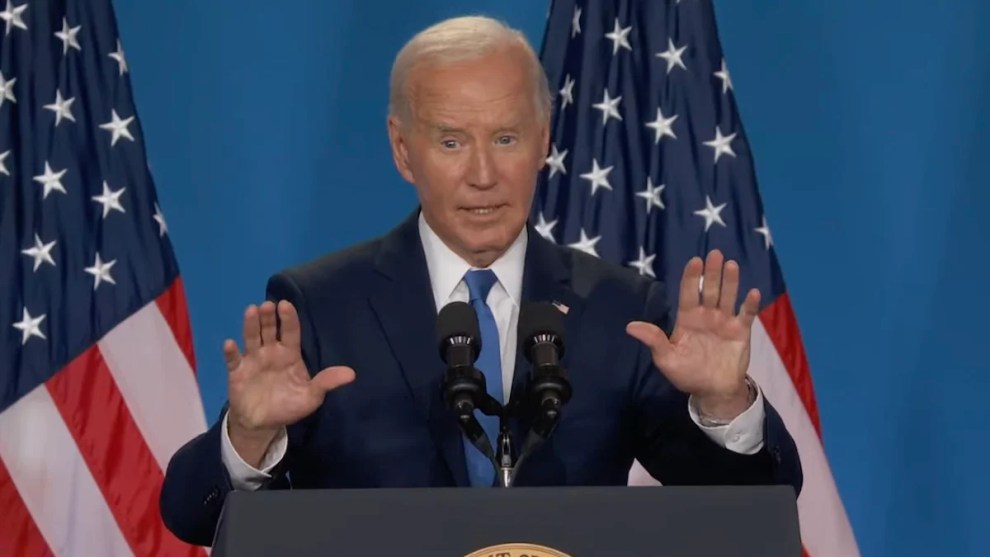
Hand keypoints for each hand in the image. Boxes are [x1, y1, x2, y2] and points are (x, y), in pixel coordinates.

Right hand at [224, 300, 354, 465]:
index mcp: (289, 354)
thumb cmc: (288, 405)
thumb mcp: (311, 396)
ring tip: (251, 310)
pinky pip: (233, 360)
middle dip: (269, 317)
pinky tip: (230, 344)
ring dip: (251, 325)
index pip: (290, 332)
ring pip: (251, 338)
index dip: (288, 318)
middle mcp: (270, 352)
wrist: (263, 423)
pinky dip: (230, 352)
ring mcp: (252, 360)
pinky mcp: (237, 372)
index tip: (286, 305)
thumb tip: (351, 374)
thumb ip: (327, 382)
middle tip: (268, 305)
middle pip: (269, 330)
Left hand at [626, 250, 757, 419]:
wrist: (713, 391)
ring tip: (731, 265)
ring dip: (730, 282)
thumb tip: (630, 326)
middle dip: (712, 272)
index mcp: (687, 319)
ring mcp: (724, 322)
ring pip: (727, 297)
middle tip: (715, 253)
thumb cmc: (687, 373)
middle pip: (709, 290)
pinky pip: (746, 315)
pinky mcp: (741, 331)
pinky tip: (753, 293)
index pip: (688, 293)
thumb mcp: (666, 359)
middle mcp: (706, 315)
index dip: (691, 277)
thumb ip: (654, 340)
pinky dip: (750, 304)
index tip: (694, 261)